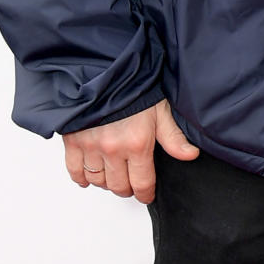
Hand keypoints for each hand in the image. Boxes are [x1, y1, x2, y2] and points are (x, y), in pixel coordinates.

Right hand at [62, 98, 198, 202]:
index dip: (145, 193)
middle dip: (127, 187)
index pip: (142, 183)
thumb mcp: (160, 110)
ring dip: (106, 180)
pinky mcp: (73, 141)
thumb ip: (173, 137)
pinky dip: (82, 177)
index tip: (146, 194)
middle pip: (119, 187)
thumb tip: (190, 155)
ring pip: (98, 181)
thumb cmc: (134, 87)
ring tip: (113, 172)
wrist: (105, 69)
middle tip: (131, 181)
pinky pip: (75, 172)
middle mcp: (113, 149)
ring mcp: (91, 146)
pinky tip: (90, 172)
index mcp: (137, 143)